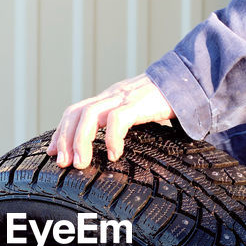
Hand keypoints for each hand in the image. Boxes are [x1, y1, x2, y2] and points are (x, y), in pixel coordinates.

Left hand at [48, 73, 175, 168]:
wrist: (190, 82)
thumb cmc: (166, 102)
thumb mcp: (137, 112)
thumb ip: (123, 124)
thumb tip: (113, 151)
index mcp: (108, 99)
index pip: (75, 111)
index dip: (61, 132)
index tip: (55, 154)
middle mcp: (112, 96)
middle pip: (76, 112)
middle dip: (65, 139)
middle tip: (64, 163)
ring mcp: (124, 98)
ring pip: (90, 115)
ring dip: (81, 141)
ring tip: (82, 163)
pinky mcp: (139, 103)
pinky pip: (118, 120)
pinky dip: (112, 139)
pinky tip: (115, 155)